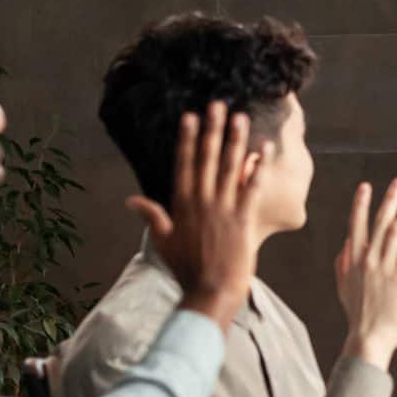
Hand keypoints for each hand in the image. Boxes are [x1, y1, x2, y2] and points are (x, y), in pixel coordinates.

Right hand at [127, 102, 261, 328]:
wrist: (210, 292)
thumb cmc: (186, 270)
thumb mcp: (163, 242)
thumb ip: (151, 217)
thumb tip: (131, 200)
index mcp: (182, 205)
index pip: (184, 164)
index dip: (188, 139)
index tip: (190, 117)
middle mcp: (202, 202)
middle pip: (208, 159)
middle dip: (213, 130)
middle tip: (218, 104)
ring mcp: (224, 209)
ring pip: (231, 167)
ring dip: (236, 141)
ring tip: (241, 117)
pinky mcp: (244, 220)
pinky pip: (253, 188)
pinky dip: (259, 168)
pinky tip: (265, 150)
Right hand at [336, 178, 396, 370]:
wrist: (369, 336)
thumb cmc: (358, 315)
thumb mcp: (343, 287)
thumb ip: (343, 264)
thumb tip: (346, 246)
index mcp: (353, 260)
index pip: (356, 225)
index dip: (361, 204)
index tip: (366, 187)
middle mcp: (368, 259)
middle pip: (378, 222)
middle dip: (389, 200)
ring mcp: (384, 267)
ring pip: (395, 231)